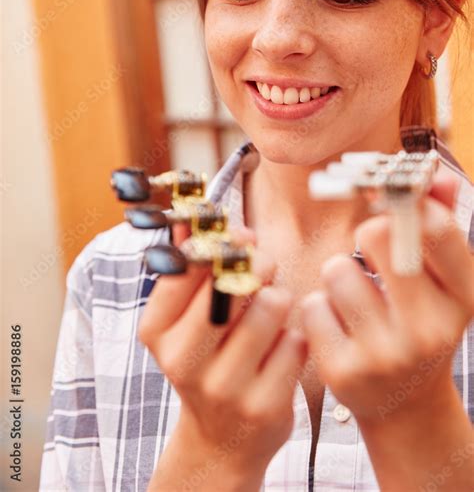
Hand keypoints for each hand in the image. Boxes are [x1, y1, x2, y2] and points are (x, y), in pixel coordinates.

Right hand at [139, 225, 305, 490]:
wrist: (222, 440)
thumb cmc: (206, 360)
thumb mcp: (184, 319)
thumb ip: (189, 267)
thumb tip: (191, 219)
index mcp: (157, 331)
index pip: (189, 265)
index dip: (223, 242)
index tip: (239, 236)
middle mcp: (183, 361)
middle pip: (233, 282)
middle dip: (258, 263)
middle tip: (264, 265)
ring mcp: (224, 388)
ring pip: (272, 305)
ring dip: (280, 298)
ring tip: (274, 309)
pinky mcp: (265, 406)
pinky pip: (296, 340)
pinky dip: (296, 333)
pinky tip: (283, 345)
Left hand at [301, 166, 473, 424]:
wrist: (405, 404)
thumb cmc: (421, 323)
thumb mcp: (444, 282)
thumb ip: (442, 223)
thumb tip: (438, 175)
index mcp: (462, 298)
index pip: (436, 227)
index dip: (405, 201)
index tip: (389, 198)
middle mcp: (430, 329)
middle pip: (375, 235)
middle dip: (367, 235)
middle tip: (372, 251)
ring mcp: (386, 354)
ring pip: (336, 269)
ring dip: (340, 276)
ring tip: (358, 302)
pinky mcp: (344, 371)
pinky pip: (313, 305)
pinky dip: (321, 309)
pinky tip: (340, 328)